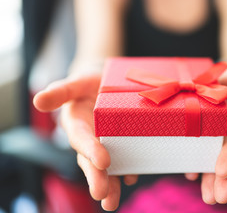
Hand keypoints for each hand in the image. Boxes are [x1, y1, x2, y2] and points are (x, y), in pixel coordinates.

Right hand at [33, 74, 137, 210]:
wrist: (105, 82)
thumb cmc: (88, 84)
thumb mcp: (76, 83)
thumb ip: (60, 92)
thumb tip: (39, 101)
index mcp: (76, 124)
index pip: (82, 139)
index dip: (90, 150)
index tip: (103, 162)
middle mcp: (89, 138)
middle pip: (91, 161)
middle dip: (97, 178)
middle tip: (104, 196)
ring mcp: (105, 143)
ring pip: (106, 167)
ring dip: (110, 183)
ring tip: (111, 202)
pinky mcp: (120, 144)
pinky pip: (123, 160)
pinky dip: (128, 169)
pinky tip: (131, 177)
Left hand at [185, 66, 226, 203]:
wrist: (211, 77)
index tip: (222, 171)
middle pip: (226, 158)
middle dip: (223, 179)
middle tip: (216, 199)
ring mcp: (212, 137)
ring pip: (212, 160)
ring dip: (210, 179)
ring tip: (208, 198)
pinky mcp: (197, 136)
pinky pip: (196, 152)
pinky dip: (193, 164)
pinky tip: (189, 175)